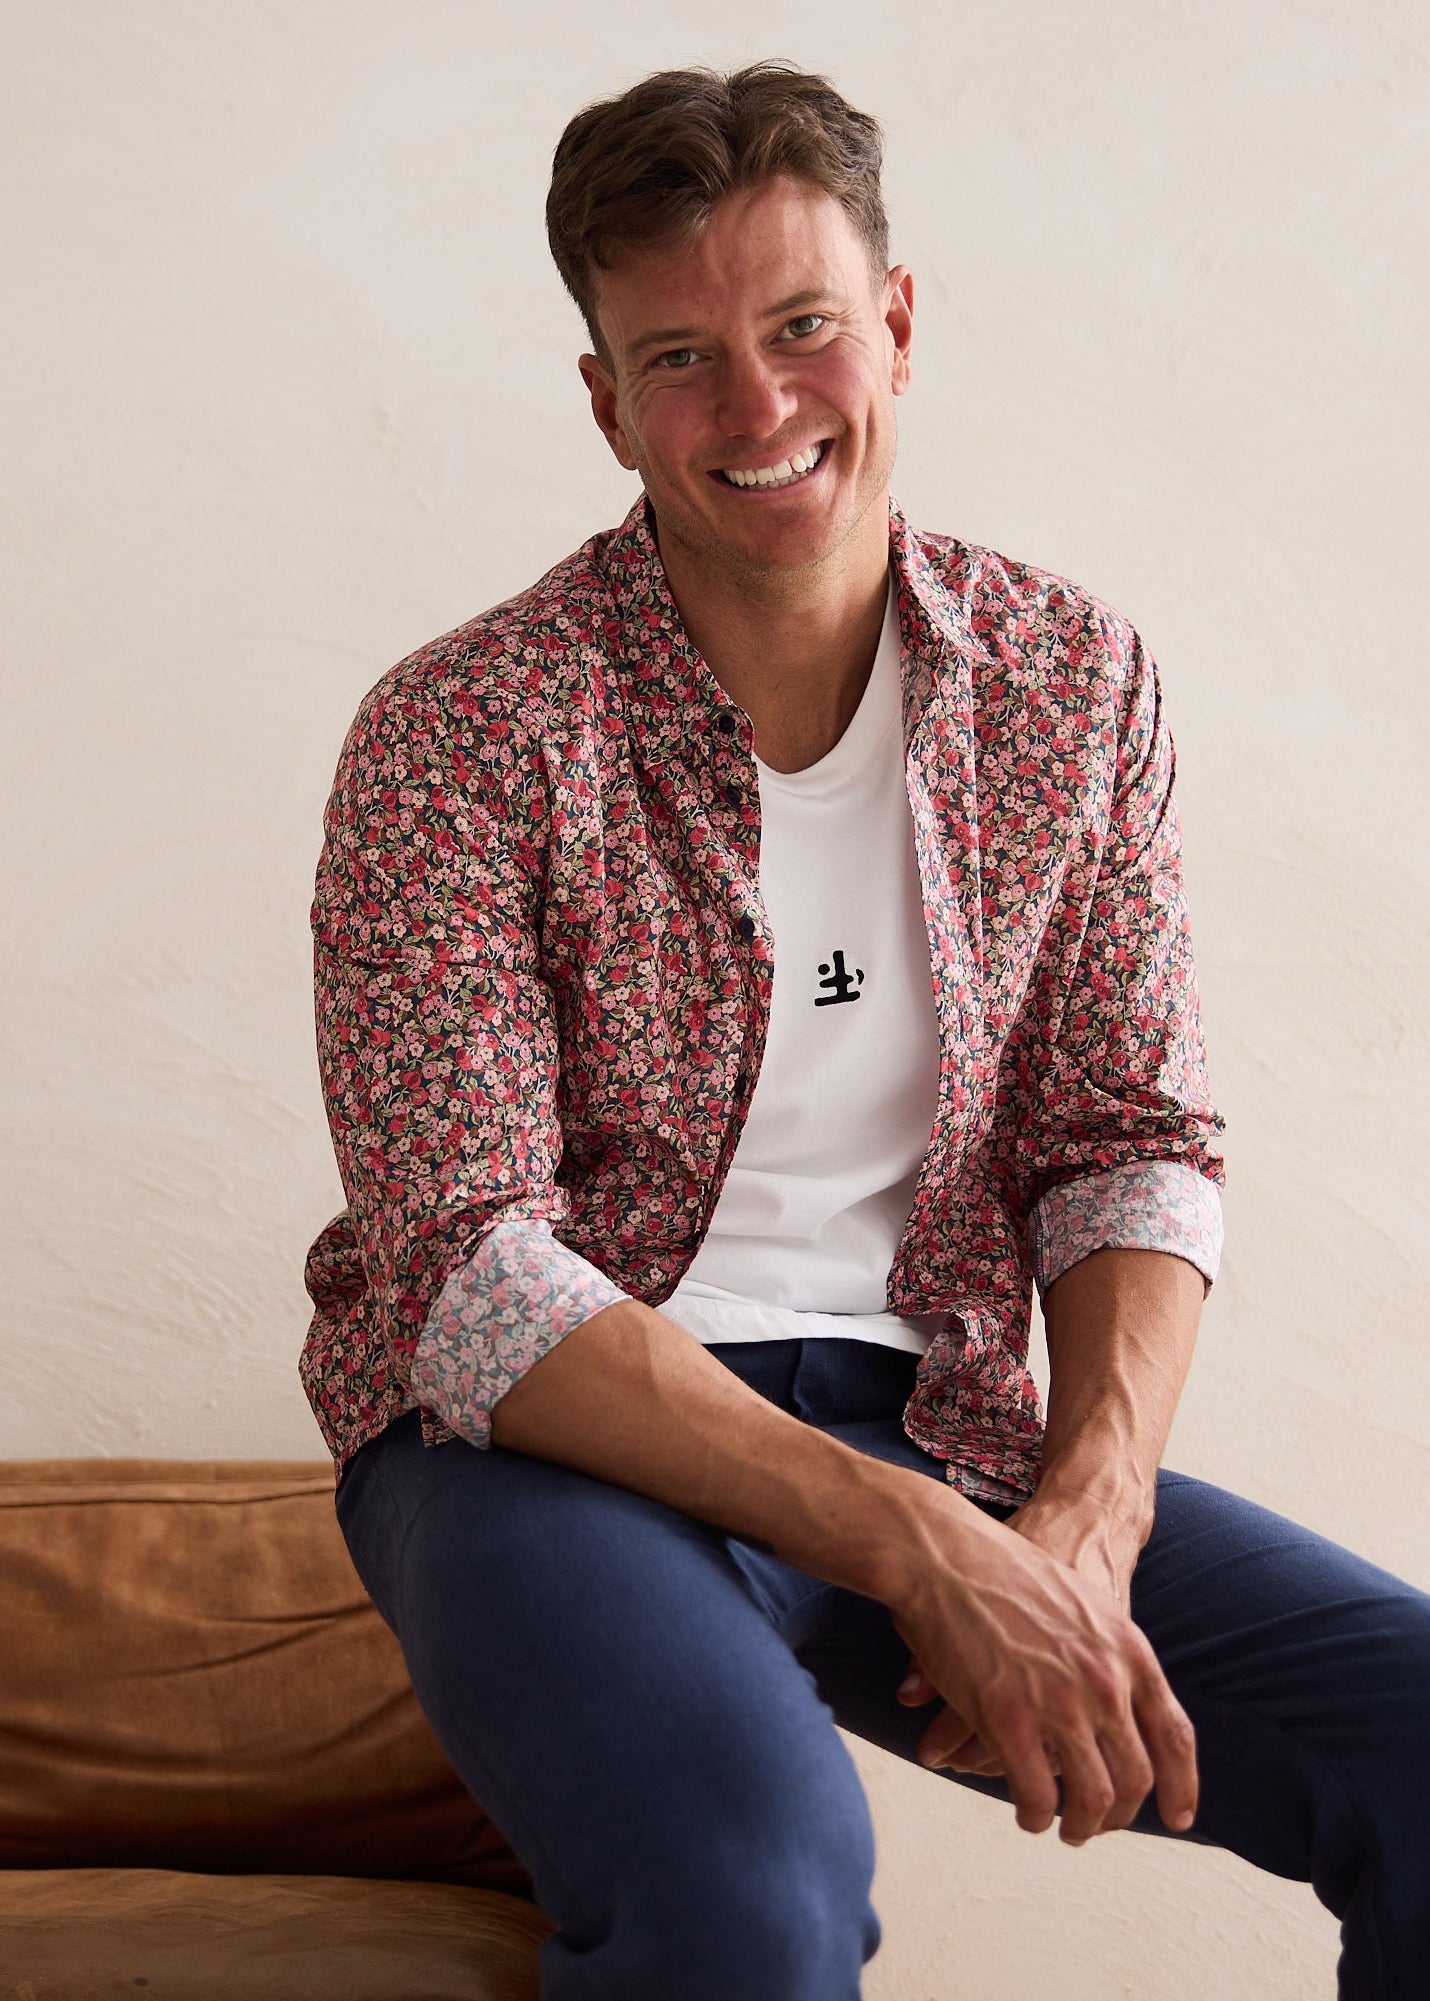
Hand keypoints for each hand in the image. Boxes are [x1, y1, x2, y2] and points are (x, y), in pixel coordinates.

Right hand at [888, 1491, 1195, 1844]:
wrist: (946, 1551)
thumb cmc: (1003, 1570)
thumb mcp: (1081, 1603)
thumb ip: (1105, 1653)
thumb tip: (1116, 1701)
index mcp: (1127, 1650)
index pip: (1173, 1735)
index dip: (1182, 1786)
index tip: (1179, 1819)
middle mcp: (1105, 1682)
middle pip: (1135, 1777)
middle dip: (1120, 1814)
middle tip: (1100, 1825)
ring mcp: (1060, 1703)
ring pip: (1092, 1797)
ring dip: (1081, 1826)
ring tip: (1065, 1831)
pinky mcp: (1009, 1720)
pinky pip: (1037, 1795)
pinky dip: (1035, 1816)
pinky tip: (1028, 1816)